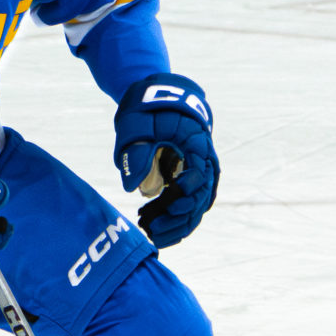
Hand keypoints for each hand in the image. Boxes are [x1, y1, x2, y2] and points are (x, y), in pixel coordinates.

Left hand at [112, 74, 218, 247]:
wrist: (158, 100)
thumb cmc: (147, 110)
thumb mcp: (136, 124)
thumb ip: (136, 153)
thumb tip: (131, 187)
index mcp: (197, 143)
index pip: (201, 174)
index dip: (187, 191)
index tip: (169, 202)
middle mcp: (205, 162)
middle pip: (201, 198)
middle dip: (178, 218)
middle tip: (153, 229)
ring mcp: (199, 174)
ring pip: (196, 209)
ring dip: (177, 225)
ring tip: (153, 235)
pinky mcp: (190, 183)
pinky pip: (189, 208)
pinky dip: (176, 222)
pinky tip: (158, 232)